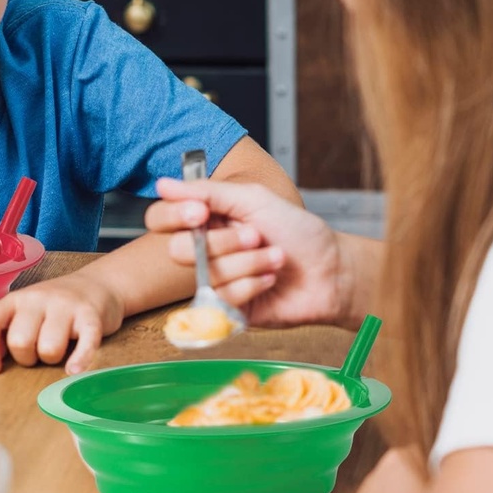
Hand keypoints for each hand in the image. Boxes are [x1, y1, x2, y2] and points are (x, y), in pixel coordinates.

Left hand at [0, 272, 124, 375]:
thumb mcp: (26, 311)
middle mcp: (37, 298)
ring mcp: (65, 305)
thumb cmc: (56, 309)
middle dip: (27, 358)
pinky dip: (79, 360)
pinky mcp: (91, 315)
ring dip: (53, 359)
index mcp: (16, 299)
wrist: (99, 283)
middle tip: (38, 353)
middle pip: (19, 341)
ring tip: (59, 352)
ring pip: (49, 348)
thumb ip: (8, 332)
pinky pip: (84, 343)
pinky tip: (75, 370)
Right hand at [145, 178, 352, 327]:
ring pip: (206, 274)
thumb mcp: (253, 199)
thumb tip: (162, 184)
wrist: (331, 269)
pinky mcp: (227, 308)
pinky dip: (253, 284)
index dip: (174, 217)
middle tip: (256, 235)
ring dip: (248, 262)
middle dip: (223, 242)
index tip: (201, 213)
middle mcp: (204, 250)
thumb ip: (207, 191)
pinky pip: (223, 297)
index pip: (161, 218)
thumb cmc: (297, 231)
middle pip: (178, 251)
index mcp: (205, 220)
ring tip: (275, 257)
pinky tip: (270, 280)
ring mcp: (214, 280)